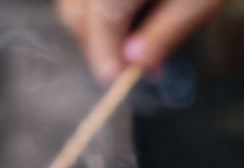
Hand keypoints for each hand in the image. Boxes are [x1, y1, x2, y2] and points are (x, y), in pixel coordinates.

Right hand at [57, 0, 224, 82]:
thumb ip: (166, 31)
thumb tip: (134, 64)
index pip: (103, 19)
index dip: (104, 56)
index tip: (114, 82)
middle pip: (77, 9)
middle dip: (96, 43)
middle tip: (126, 65)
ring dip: (92, 22)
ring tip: (128, 36)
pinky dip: (93, 3)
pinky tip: (125, 8)